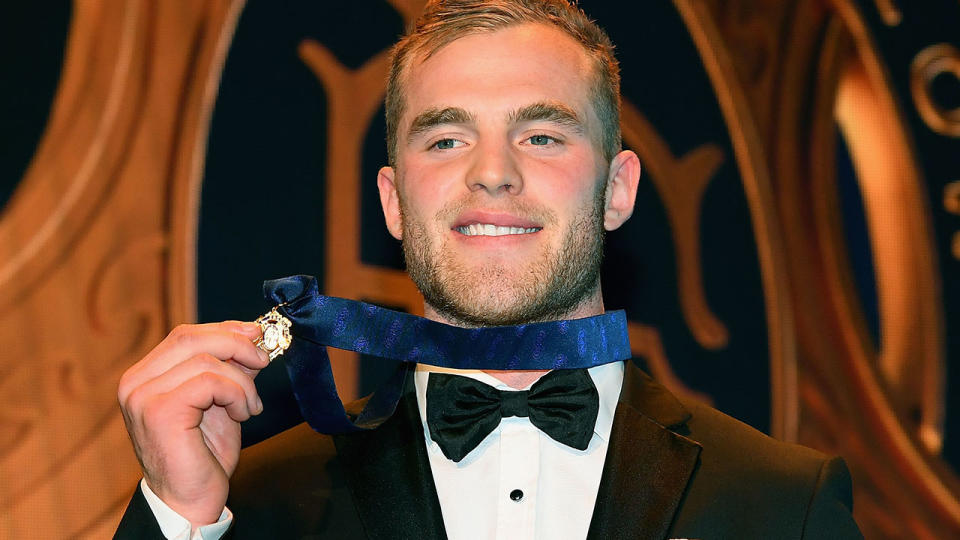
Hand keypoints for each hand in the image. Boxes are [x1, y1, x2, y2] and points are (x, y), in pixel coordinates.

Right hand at [118, 321, 268, 525]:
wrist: (190, 500)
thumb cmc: (203, 455)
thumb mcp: (220, 400)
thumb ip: (228, 368)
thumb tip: (252, 336)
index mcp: (145, 376)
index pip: (184, 335)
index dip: (224, 330)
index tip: (256, 335)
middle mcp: (135, 383)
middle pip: (190, 338)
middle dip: (236, 344)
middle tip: (263, 360)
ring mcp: (143, 396)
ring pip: (206, 360)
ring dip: (241, 381)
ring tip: (250, 405)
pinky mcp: (159, 411)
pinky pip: (210, 382)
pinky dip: (236, 394)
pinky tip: (244, 414)